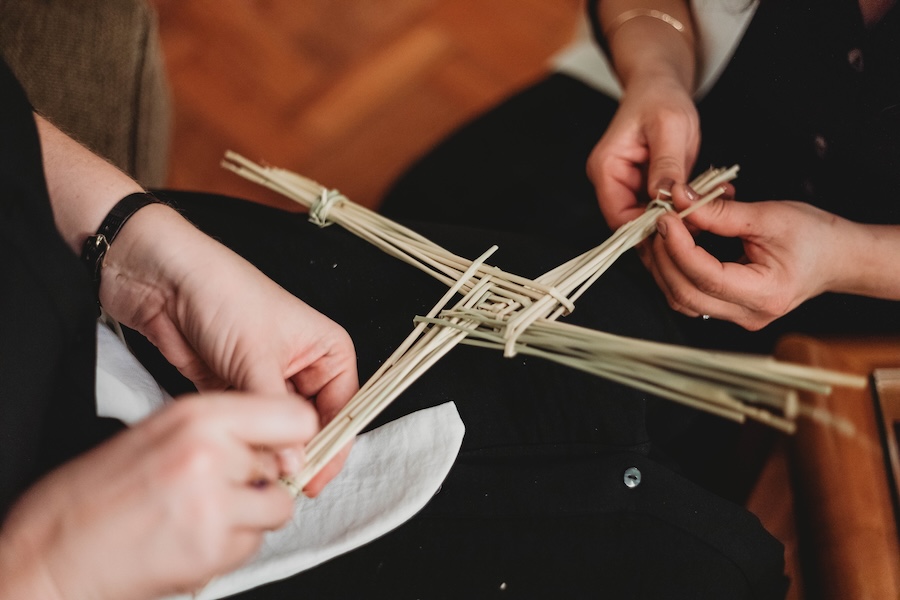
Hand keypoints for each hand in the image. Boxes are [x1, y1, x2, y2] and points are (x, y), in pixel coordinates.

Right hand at [0, 393, 317, 599]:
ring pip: (277, 506)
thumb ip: (218, 430)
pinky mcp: (212, 548)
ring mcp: (213, 503)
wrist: (52, 553)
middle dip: (260, 478)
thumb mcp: (158, 433)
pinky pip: (254, 543)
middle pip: (282, 463)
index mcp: (196, 416)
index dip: (295, 433)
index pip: (292, 414)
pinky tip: (194, 538)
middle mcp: (209, 454)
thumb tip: (269, 436)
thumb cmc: (93, 495)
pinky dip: (232, 545)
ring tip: (207, 515)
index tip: (287, 445)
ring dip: (251, 515)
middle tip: (223, 488)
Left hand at [99, 205, 356, 493]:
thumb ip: (276, 413)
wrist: (161, 279)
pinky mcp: (234, 389)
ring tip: (259, 475)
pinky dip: (245, 443)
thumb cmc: (222, 294)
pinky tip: (240, 461)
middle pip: (313, 424)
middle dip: (300, 453)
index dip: (333, 446)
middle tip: (285, 484)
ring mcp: (267, 380)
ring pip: (278, 429)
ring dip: (270, 450)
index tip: (315, 480)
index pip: (344, 409)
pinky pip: (248, 426)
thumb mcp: (256, 356)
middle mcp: (302, 367)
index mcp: (326, 350)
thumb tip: (293, 462)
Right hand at [587, 72, 699, 229]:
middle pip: (634, 223)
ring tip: (711, 205)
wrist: (660, 84)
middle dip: (668, 226)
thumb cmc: (660, 97)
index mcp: (606, 169)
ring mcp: (627, 185)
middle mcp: (612, 182)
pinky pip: (662, 207)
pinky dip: (684, 206)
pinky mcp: (644, 186)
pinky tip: (708, 198)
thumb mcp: (669, 126)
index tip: (682, 228)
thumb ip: (666, 164)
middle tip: (704, 221)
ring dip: (680, 217)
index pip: (620, 218)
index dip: (648, 230)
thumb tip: (665, 199)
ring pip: (650, 219)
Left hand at [649, 185, 852, 329]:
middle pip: (685, 294)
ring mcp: (737, 316)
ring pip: (681, 299)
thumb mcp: (770, 216)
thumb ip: (721, 212)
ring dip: (664, 265)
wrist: (837, 258)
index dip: (678, 246)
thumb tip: (680, 198)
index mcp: (765, 294)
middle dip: (663, 256)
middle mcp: (748, 314)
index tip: (666, 217)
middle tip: (658, 221)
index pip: (706, 277)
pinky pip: (690, 296)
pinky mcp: (728, 310)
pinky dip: (675, 271)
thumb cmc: (814, 236)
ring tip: (663, 231)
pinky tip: (674, 245)